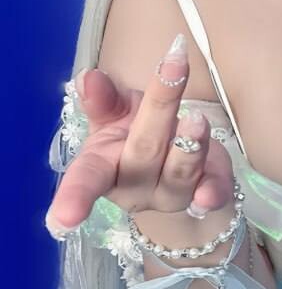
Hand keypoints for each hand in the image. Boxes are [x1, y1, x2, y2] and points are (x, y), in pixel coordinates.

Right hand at [45, 34, 234, 236]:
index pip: (86, 179)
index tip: (61, 220)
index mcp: (103, 167)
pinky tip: (211, 195)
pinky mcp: (205, 191)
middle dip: (159, 110)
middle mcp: (134, 187)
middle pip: (144, 152)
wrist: (172, 157)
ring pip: (179, 172)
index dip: (74, 198)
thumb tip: (90, 78)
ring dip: (189, 146)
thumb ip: (104, 99)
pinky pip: (213, 191)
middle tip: (173, 68)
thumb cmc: (133, 134)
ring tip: (197, 119)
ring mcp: (170, 194)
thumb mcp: (114, 114)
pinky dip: (214, 190)